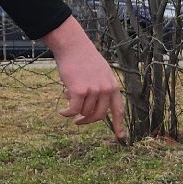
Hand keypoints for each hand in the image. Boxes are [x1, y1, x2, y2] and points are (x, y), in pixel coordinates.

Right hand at [40, 18, 126, 141]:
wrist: (73, 46)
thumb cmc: (84, 59)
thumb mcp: (100, 73)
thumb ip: (99, 90)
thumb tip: (87, 111)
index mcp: (113, 86)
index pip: (118, 109)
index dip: (119, 125)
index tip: (120, 137)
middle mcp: (106, 89)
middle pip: (98, 116)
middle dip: (87, 121)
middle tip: (78, 122)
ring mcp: (93, 90)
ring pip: (83, 112)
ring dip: (74, 109)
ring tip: (68, 95)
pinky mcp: (79, 91)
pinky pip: (73, 110)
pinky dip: (66, 113)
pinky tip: (61, 112)